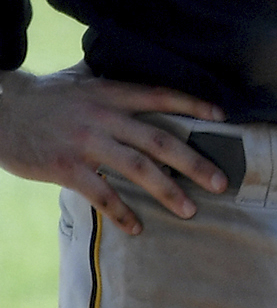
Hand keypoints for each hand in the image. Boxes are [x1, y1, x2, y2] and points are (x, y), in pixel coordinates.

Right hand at [0, 69, 227, 232]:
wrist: (1, 110)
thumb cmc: (46, 96)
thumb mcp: (84, 80)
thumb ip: (115, 85)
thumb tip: (143, 79)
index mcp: (113, 93)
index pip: (162, 95)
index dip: (194, 105)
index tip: (222, 118)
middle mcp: (105, 117)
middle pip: (160, 139)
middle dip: (194, 162)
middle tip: (221, 182)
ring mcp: (86, 143)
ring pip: (137, 169)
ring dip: (167, 192)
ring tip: (189, 210)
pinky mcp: (66, 168)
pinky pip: (101, 193)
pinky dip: (122, 212)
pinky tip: (137, 227)